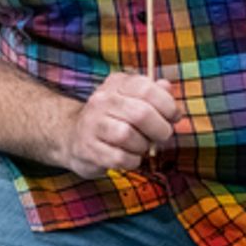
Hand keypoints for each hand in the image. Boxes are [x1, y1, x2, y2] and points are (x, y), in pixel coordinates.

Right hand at [60, 72, 180, 178]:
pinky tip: (129, 157)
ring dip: (143, 146)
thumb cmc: (113, 119)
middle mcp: (102, 100)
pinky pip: (120, 157)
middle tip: (160, 136)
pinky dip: (132, 161)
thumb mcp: (132, 99)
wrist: (73, 136)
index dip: (167, 105)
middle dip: (160, 130)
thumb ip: (154, 93)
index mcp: (116, 84)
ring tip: (140, 146)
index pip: (147, 88)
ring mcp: (92, 123)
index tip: (171, 117)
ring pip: (128, 136)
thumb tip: (167, 86)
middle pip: (141, 113)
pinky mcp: (88, 148)